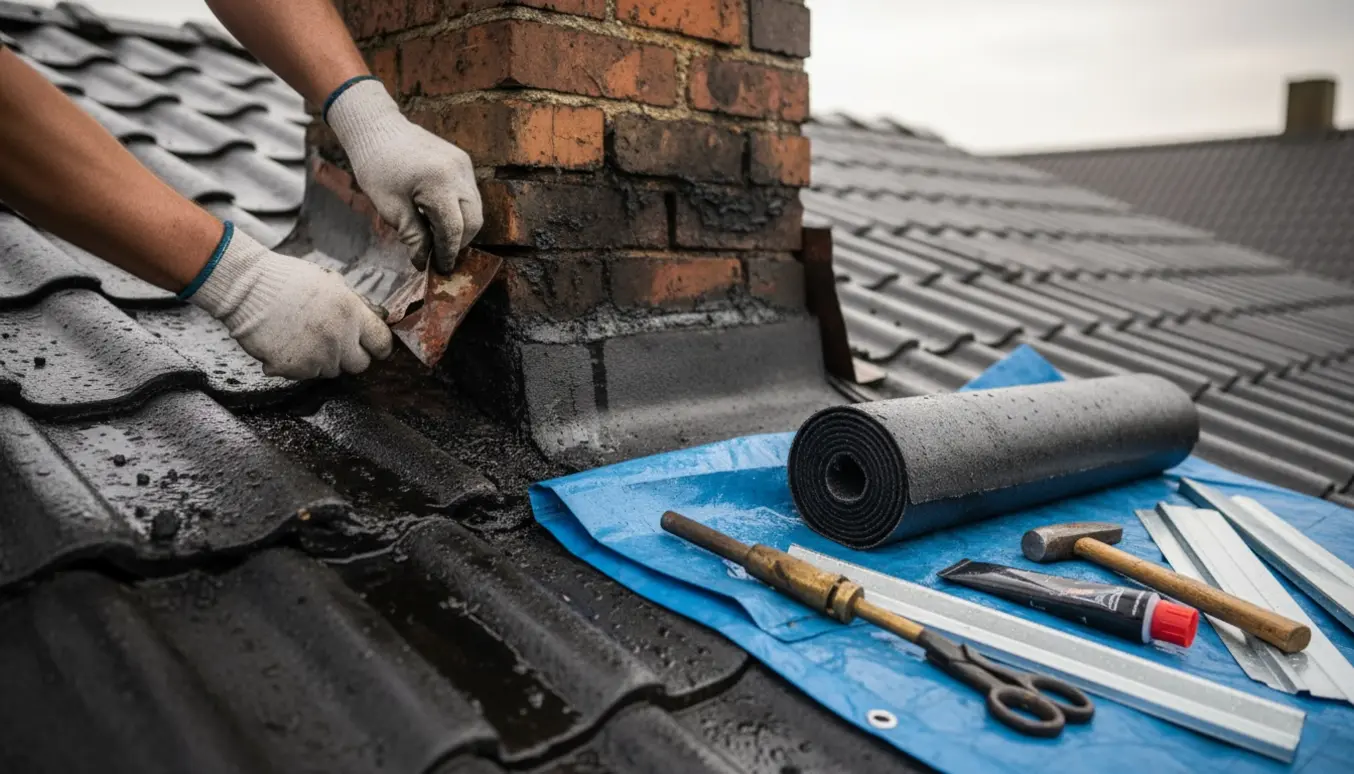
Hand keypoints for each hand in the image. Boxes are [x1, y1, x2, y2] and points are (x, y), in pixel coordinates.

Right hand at [188, 224, 392, 379]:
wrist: (247, 288)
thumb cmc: (287, 280)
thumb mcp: (331, 283)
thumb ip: (353, 306)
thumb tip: (371, 318)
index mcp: (351, 313)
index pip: (382, 343)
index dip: (378, 347)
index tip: (374, 349)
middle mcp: (339, 338)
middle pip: (359, 365)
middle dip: (350, 357)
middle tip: (333, 343)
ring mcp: (316, 356)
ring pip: (331, 371)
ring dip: (322, 360)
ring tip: (302, 337)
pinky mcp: (293, 369)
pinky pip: (304, 374)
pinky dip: (297, 365)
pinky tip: (286, 344)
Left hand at [327, 78, 482, 272]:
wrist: (377, 127)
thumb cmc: (376, 166)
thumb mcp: (389, 207)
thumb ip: (413, 236)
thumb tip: (423, 261)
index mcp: (439, 183)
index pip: (454, 229)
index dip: (447, 253)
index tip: (439, 269)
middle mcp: (459, 173)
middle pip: (473, 221)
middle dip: (459, 242)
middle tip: (438, 254)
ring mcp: (464, 165)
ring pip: (475, 208)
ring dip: (460, 227)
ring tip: (436, 235)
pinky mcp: (463, 161)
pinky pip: (469, 194)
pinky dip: (459, 210)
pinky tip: (437, 215)